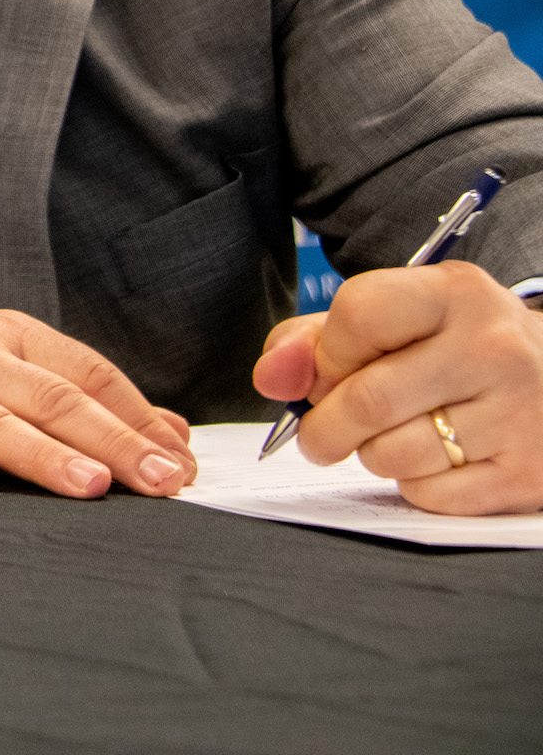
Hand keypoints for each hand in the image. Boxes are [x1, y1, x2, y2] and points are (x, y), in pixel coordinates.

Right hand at [0, 308, 195, 499]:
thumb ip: (73, 389)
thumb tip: (169, 431)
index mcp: (0, 333)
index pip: (83, 371)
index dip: (136, 416)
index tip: (181, 461)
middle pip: (49, 398)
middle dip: (112, 441)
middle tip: (163, 480)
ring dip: (41, 453)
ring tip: (90, 485)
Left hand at [253, 262, 542, 513]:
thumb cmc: (455, 349)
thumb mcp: (395, 319)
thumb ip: (315, 339)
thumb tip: (272, 377)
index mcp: (456, 294)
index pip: (359, 315)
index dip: (325, 354)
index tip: (325, 372)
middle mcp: (495, 349)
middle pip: (367, 398)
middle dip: (323, 425)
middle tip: (320, 433)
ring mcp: (519, 414)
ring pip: (393, 453)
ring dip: (368, 455)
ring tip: (387, 438)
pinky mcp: (527, 475)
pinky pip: (430, 494)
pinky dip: (412, 484)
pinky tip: (433, 460)